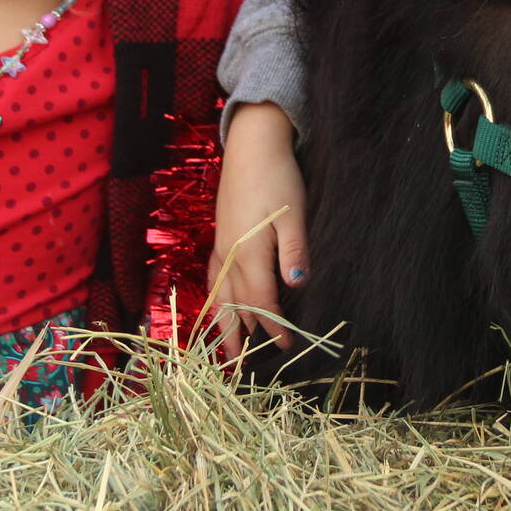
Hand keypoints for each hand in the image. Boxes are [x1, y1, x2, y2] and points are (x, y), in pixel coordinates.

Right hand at [208, 102, 308, 358]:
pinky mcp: (220, 234)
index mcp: (249, 251)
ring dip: (222, 320)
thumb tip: (297, 283)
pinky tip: (218, 301)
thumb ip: (294, 249)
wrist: (252, 145)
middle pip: (233, 303)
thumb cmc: (278, 177)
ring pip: (218, 292)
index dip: (273, 326)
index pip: (261, 300)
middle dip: (240, 334)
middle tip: (242, 365)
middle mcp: (230, 253)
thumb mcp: (293, 213)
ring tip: (226, 345)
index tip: (285, 346)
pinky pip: (213, 274)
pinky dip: (215, 295)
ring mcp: (221, 244)